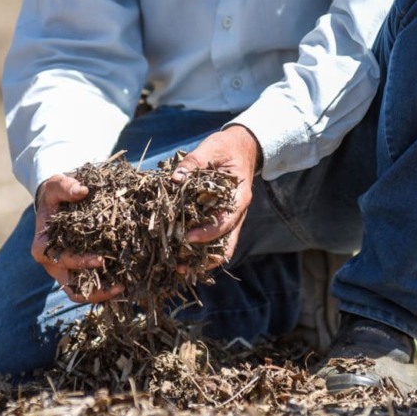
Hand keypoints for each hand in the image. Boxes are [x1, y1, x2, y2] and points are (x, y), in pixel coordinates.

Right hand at [32, 174, 123, 303]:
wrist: (56, 203)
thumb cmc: (55, 195)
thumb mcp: (56, 185)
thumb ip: (66, 186)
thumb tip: (83, 190)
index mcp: (43, 246)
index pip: (60, 260)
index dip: (80, 262)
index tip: (101, 259)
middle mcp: (52, 263)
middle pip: (70, 285)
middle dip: (95, 287)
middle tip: (120, 283)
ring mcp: (64, 271)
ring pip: (80, 292)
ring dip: (101, 294)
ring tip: (124, 288)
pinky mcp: (77, 272)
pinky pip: (89, 287)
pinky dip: (104, 289)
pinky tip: (125, 284)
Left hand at [172, 125, 261, 269]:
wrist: (242, 147)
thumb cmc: (226, 148)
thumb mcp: (211, 149)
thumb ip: (193, 163)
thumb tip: (175, 179)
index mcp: (239, 197)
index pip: (226, 222)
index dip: (208, 233)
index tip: (187, 238)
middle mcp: (237, 212)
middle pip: (226, 245)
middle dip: (205, 259)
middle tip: (181, 267)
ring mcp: (231, 218)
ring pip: (220, 248)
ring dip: (202, 259)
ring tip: (179, 268)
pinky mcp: (221, 218)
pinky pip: (213, 240)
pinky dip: (200, 250)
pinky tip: (181, 255)